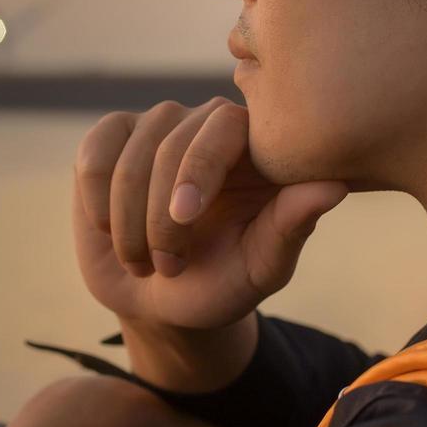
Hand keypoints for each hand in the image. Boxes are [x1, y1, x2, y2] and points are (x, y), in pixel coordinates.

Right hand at [72, 97, 350, 330]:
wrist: (160, 303)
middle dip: (159, 215)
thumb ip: (291, 226)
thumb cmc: (221, 284)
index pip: (223, 127)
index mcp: (254, 146)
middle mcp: (207, 123)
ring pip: (129, 156)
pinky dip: (95, 202)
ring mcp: (157, 125)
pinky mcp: (112, 138)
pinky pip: (94, 156)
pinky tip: (110, 230)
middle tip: (168, 267)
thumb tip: (333, 186)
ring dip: (127, 220)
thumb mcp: (261, 267)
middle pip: (170, 143)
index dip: (197, 168)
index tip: (184, 217)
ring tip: (143, 261)